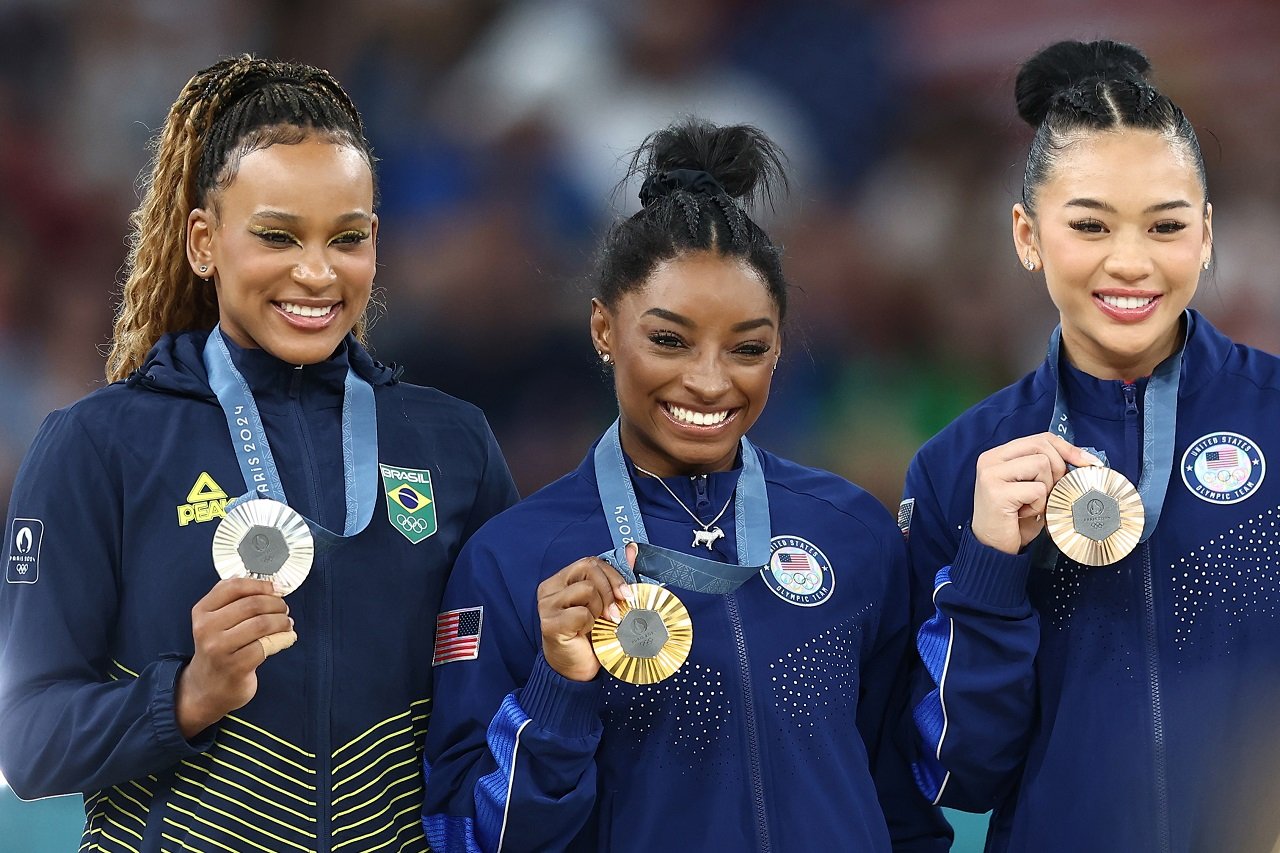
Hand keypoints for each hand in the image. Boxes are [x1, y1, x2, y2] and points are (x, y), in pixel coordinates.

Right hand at [175, 578, 294, 737]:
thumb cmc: (219, 649)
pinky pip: (266, 645)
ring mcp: (219, 648)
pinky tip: (286, 638)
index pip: (234, 586)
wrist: (206, 688)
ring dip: (282, 621)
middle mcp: (207, 628)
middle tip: (284, 609)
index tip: (277, 589)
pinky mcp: (235, 666)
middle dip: (276, 604)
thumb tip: (273, 586)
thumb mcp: (216, 621)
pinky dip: (283, 639)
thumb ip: (237, 600)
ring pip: (261, 624)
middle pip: (252, 604)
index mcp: (203, 610)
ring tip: (286, 623)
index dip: (261, 585)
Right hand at [538, 549, 630, 682]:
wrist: (576, 671)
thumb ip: (615, 577)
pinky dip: (590, 624)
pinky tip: (585, 634)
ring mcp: (547, 606)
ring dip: (599, 609)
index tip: (626, 594)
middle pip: (588, 568)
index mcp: (561, 580)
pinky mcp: (549, 624)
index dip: (613, 575)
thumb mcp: (606, 603)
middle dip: (610, 590)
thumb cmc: (590, 637)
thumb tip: (631, 549)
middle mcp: (550, 589)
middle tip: (615, 613)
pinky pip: (581, 613)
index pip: (590, 562)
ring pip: (586, 589)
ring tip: (597, 624)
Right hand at [971, 432, 1102, 554]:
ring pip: (1041, 465)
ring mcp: (991, 474)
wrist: (993, 548)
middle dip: (1057, 470)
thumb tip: (1084, 460)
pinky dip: (1038, 505)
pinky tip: (1024, 514)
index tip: (1088, 463)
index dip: (1066, 449)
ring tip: (1031, 505)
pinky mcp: (996, 492)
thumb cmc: (1015, 519)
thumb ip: (1044, 468)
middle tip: (1051, 493)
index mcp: (998, 455)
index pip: (1039, 439)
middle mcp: (990, 460)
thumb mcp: (1030, 486)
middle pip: (1041, 447)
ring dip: (1045, 490)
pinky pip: (1037, 489)